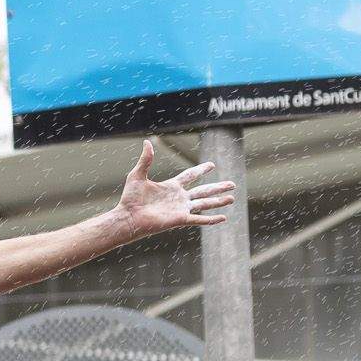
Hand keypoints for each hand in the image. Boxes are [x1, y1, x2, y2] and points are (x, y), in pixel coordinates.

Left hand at [116, 140, 236, 234]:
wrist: (128, 217)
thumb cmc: (130, 199)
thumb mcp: (138, 175)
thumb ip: (146, 159)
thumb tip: (147, 141)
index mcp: (171, 187)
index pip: (190, 176)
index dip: (201, 170)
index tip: (212, 165)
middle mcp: (179, 198)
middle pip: (203, 191)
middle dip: (218, 187)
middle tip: (232, 184)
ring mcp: (180, 209)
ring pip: (205, 204)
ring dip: (219, 201)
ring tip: (232, 199)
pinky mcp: (180, 219)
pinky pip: (199, 219)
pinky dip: (211, 219)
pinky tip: (223, 218)